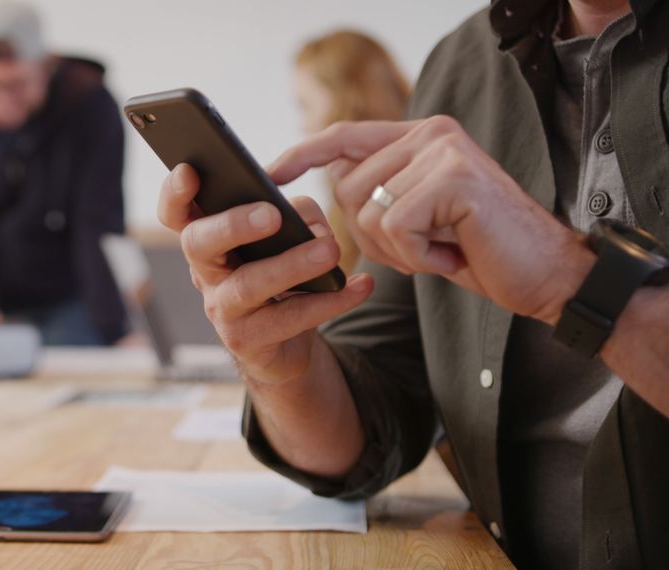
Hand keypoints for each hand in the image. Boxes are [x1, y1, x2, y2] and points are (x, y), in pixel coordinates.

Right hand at [157, 164, 374, 385]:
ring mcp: (222, 309)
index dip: (175, 192)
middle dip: (233, 224)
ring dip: (290, 264)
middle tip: (272, 214)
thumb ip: (293, 216)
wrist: (283, 345)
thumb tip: (308, 221)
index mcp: (208, 239)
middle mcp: (205, 272)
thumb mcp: (282, 239)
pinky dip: (330, 301)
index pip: (176, 213)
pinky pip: (289, 319)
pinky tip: (359, 286)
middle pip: (199, 243)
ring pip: (248, 285)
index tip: (190, 170)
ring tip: (328, 250)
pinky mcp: (248, 341)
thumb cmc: (280, 277)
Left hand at [269, 116, 594, 323]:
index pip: (343, 137)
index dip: (301, 154)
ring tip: (442, 250)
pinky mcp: (454, 177)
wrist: (546, 277)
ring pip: (368, 211)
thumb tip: (325, 186)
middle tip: (423, 250)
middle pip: (347, 188)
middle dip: (373, 237)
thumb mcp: (418, 218)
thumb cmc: (478, 252)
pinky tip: (453, 256)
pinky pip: (396, 227)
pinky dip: (418, 257)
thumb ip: (380, 193)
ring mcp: (443, 150)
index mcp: (420, 137)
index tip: (268, 174)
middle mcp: (431, 133)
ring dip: (398, 250)